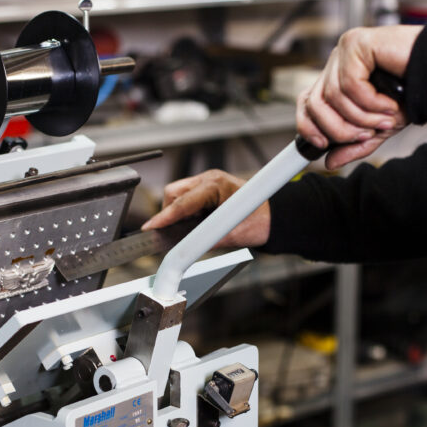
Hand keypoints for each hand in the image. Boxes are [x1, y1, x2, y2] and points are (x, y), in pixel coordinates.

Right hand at [141, 169, 269, 247]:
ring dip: (178, 212)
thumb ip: (204, 241)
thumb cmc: (260, 222)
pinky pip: (186, 197)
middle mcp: (210, 179)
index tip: (151, 228)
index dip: (164, 217)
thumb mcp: (231, 236)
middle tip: (174, 232)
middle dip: (169, 213)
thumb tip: (183, 247)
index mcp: (216, 186)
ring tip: (189, 228)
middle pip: (173, 193)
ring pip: (177, 194)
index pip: (181, 202)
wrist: (275, 217)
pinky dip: (185, 211)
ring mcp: (208, 182)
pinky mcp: (208, 188)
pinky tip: (194, 222)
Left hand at [298, 25, 421, 168]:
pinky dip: (370, 102)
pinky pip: (350, 84)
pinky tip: (389, 104)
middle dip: (338, 128)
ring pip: (332, 97)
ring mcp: (346, 50)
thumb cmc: (413, 93)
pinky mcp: (357, 43)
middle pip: (315, 102)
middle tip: (365, 135)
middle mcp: (338, 61)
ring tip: (385, 120)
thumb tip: (329, 162)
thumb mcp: (378, 128)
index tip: (322, 145)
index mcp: (338, 76)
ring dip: (360, 117)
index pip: (307, 101)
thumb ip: (354, 144)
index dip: (309, 126)